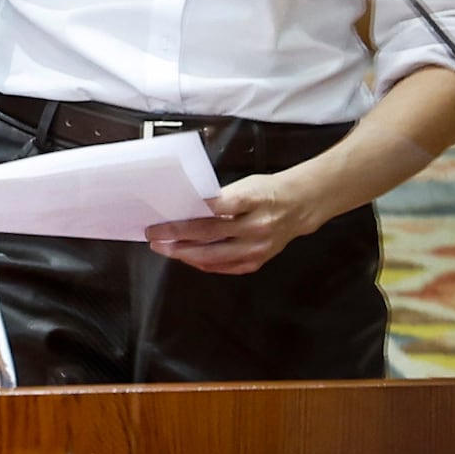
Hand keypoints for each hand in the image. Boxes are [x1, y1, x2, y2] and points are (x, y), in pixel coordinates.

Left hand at [151, 162, 331, 277]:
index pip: (214, 211)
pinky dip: (203, 263)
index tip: (162, 220)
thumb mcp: (245, 186)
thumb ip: (219, 200)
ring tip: (166, 248)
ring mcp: (257, 248)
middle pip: (209, 236)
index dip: (186, 218)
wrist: (299, 206)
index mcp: (254, 200)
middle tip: (155, 237)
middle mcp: (257, 227)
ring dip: (185, 254)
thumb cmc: (268, 191)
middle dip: (177, 238)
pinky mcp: (257, 262)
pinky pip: (223, 267)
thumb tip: (185, 212)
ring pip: (213, 256)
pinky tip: (188, 257)